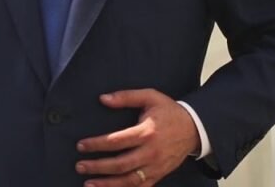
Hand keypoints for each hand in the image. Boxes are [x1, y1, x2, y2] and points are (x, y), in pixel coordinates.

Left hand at [75, 89, 199, 185]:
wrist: (194, 128)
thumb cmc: (168, 111)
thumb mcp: (150, 96)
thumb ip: (126, 97)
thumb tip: (103, 99)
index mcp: (147, 133)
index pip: (117, 141)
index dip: (97, 145)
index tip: (81, 145)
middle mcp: (151, 153)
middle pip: (120, 164)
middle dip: (98, 167)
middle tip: (80, 166)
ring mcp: (156, 167)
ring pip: (129, 181)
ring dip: (107, 184)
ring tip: (89, 183)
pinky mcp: (159, 175)